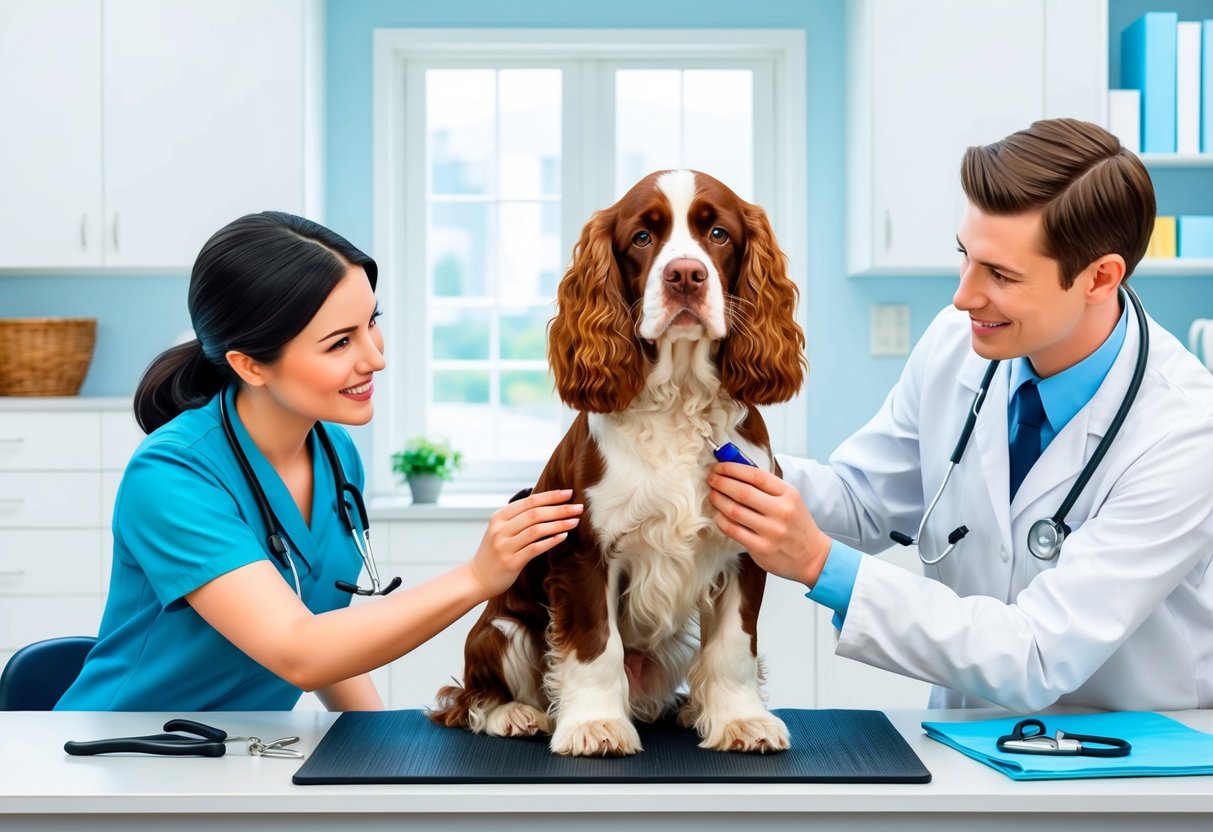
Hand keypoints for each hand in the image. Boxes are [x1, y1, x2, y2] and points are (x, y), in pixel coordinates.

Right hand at [468, 489, 581, 598]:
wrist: (477, 578)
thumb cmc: (494, 551)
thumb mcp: (500, 528)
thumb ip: (516, 514)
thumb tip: (535, 494)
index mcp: (499, 517)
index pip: (529, 501)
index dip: (550, 496)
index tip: (569, 493)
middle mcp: (500, 529)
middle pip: (534, 514)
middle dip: (559, 509)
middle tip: (579, 507)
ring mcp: (504, 546)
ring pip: (536, 530)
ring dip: (558, 524)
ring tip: (575, 521)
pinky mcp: (511, 562)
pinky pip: (534, 549)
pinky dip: (550, 541)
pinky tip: (563, 537)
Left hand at [707, 463, 831, 587]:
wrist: (812, 556)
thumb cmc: (796, 524)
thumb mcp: (790, 499)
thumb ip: (767, 486)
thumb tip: (735, 470)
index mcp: (788, 494)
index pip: (756, 475)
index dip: (732, 468)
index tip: (719, 467)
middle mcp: (781, 511)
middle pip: (742, 492)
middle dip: (721, 482)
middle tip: (711, 479)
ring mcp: (771, 531)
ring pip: (735, 511)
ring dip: (718, 500)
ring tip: (712, 494)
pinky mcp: (762, 548)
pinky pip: (734, 531)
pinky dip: (721, 520)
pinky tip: (717, 514)